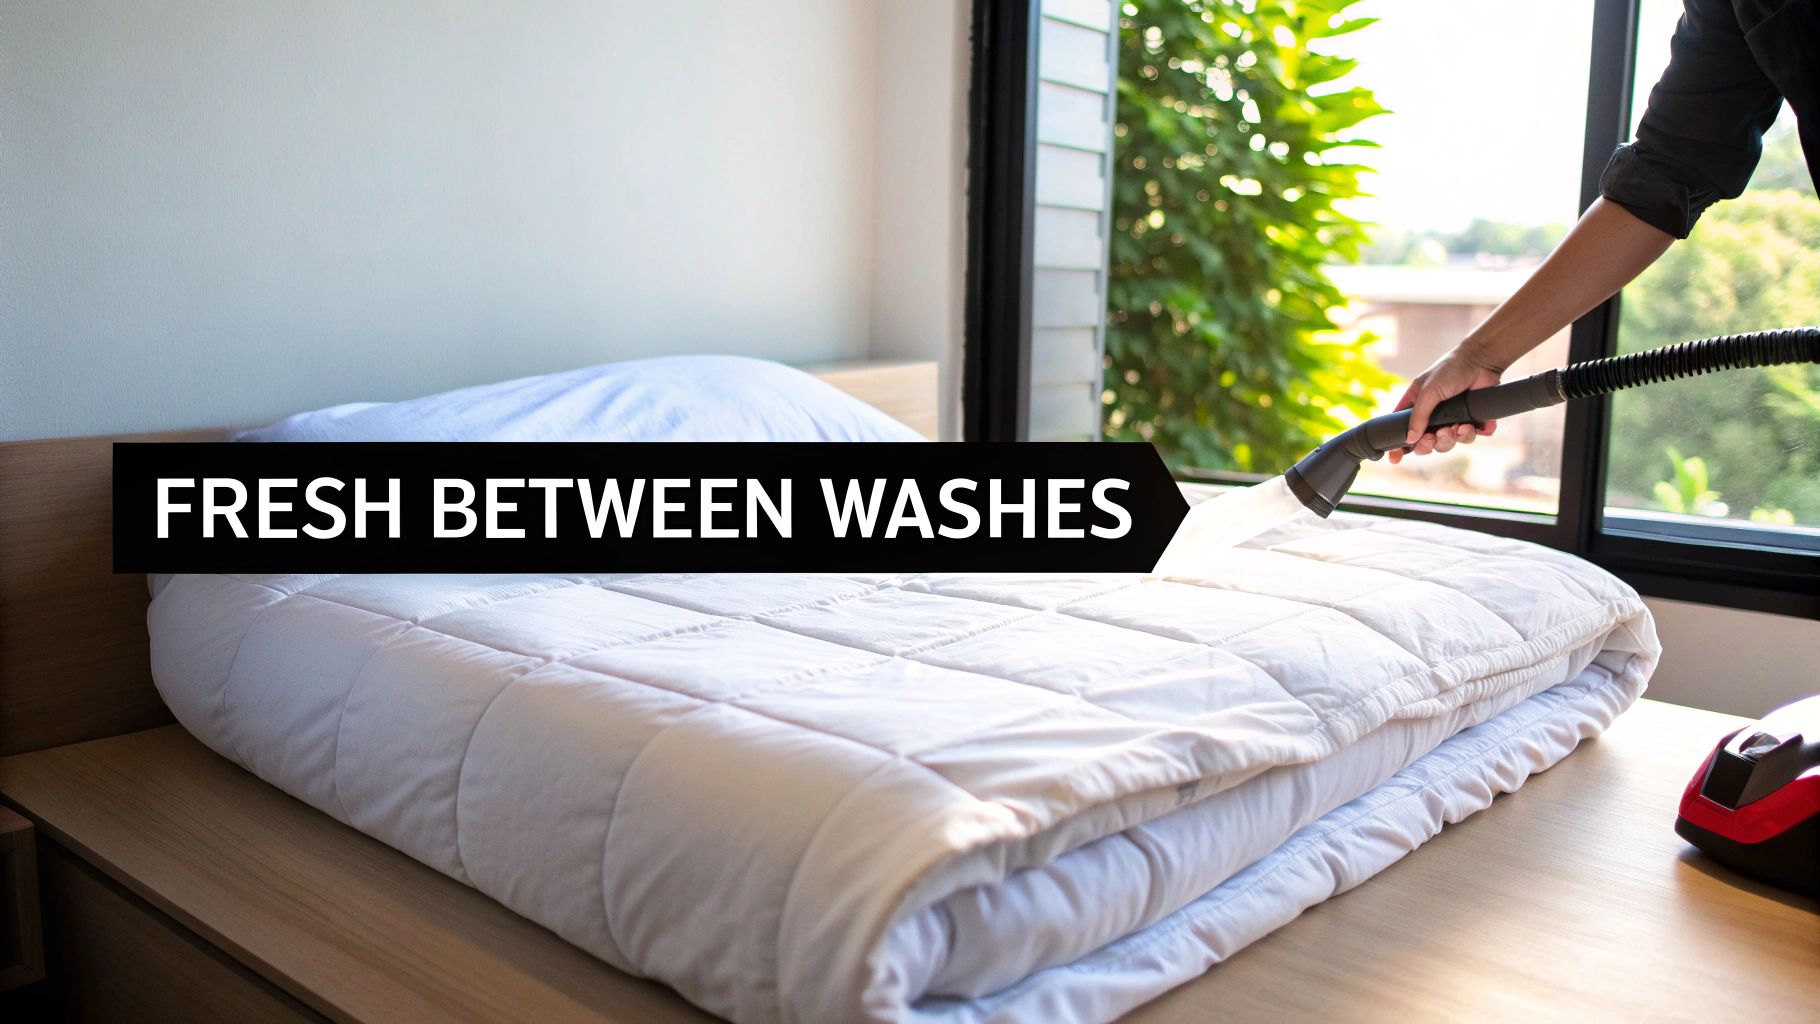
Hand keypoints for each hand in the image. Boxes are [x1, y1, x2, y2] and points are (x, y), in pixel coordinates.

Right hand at [1387, 347, 1502, 464]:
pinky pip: (1470, 437)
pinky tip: (1472, 425)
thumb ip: (1418, 416)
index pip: (1403, 430)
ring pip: (1448, 443)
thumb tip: (1409, 440)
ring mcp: (1453, 420)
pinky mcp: (1472, 421)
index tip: (1394, 458)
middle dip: (1429, 444)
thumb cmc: (1450, 369)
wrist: (1481, 361)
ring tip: (1456, 426)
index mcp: (1417, 406)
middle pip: (1426, 443)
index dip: (1398, 446)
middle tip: (1432, 437)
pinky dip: (1472, 434)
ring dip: (1451, 439)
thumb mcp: (1428, 391)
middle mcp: (1433, 416)